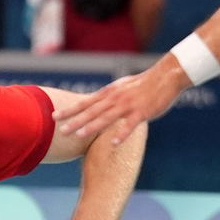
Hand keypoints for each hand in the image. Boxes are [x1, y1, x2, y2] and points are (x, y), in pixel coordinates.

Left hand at [55, 58, 186, 142]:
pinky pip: (130, 125)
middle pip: (91, 112)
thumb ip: (107, 97)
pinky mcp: (142, 112)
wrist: (165, 76)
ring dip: (92, 126)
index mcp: (108, 94)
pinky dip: (122, 133)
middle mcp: (115, 99)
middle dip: (75, 121)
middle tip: (61, 130)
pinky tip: (114, 143)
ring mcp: (128, 105)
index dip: (69, 110)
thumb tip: (94, 103)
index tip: (54, 116)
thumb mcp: (120, 88)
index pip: (84, 103)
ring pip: (107, 117)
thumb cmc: (142, 84)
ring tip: (79, 135)